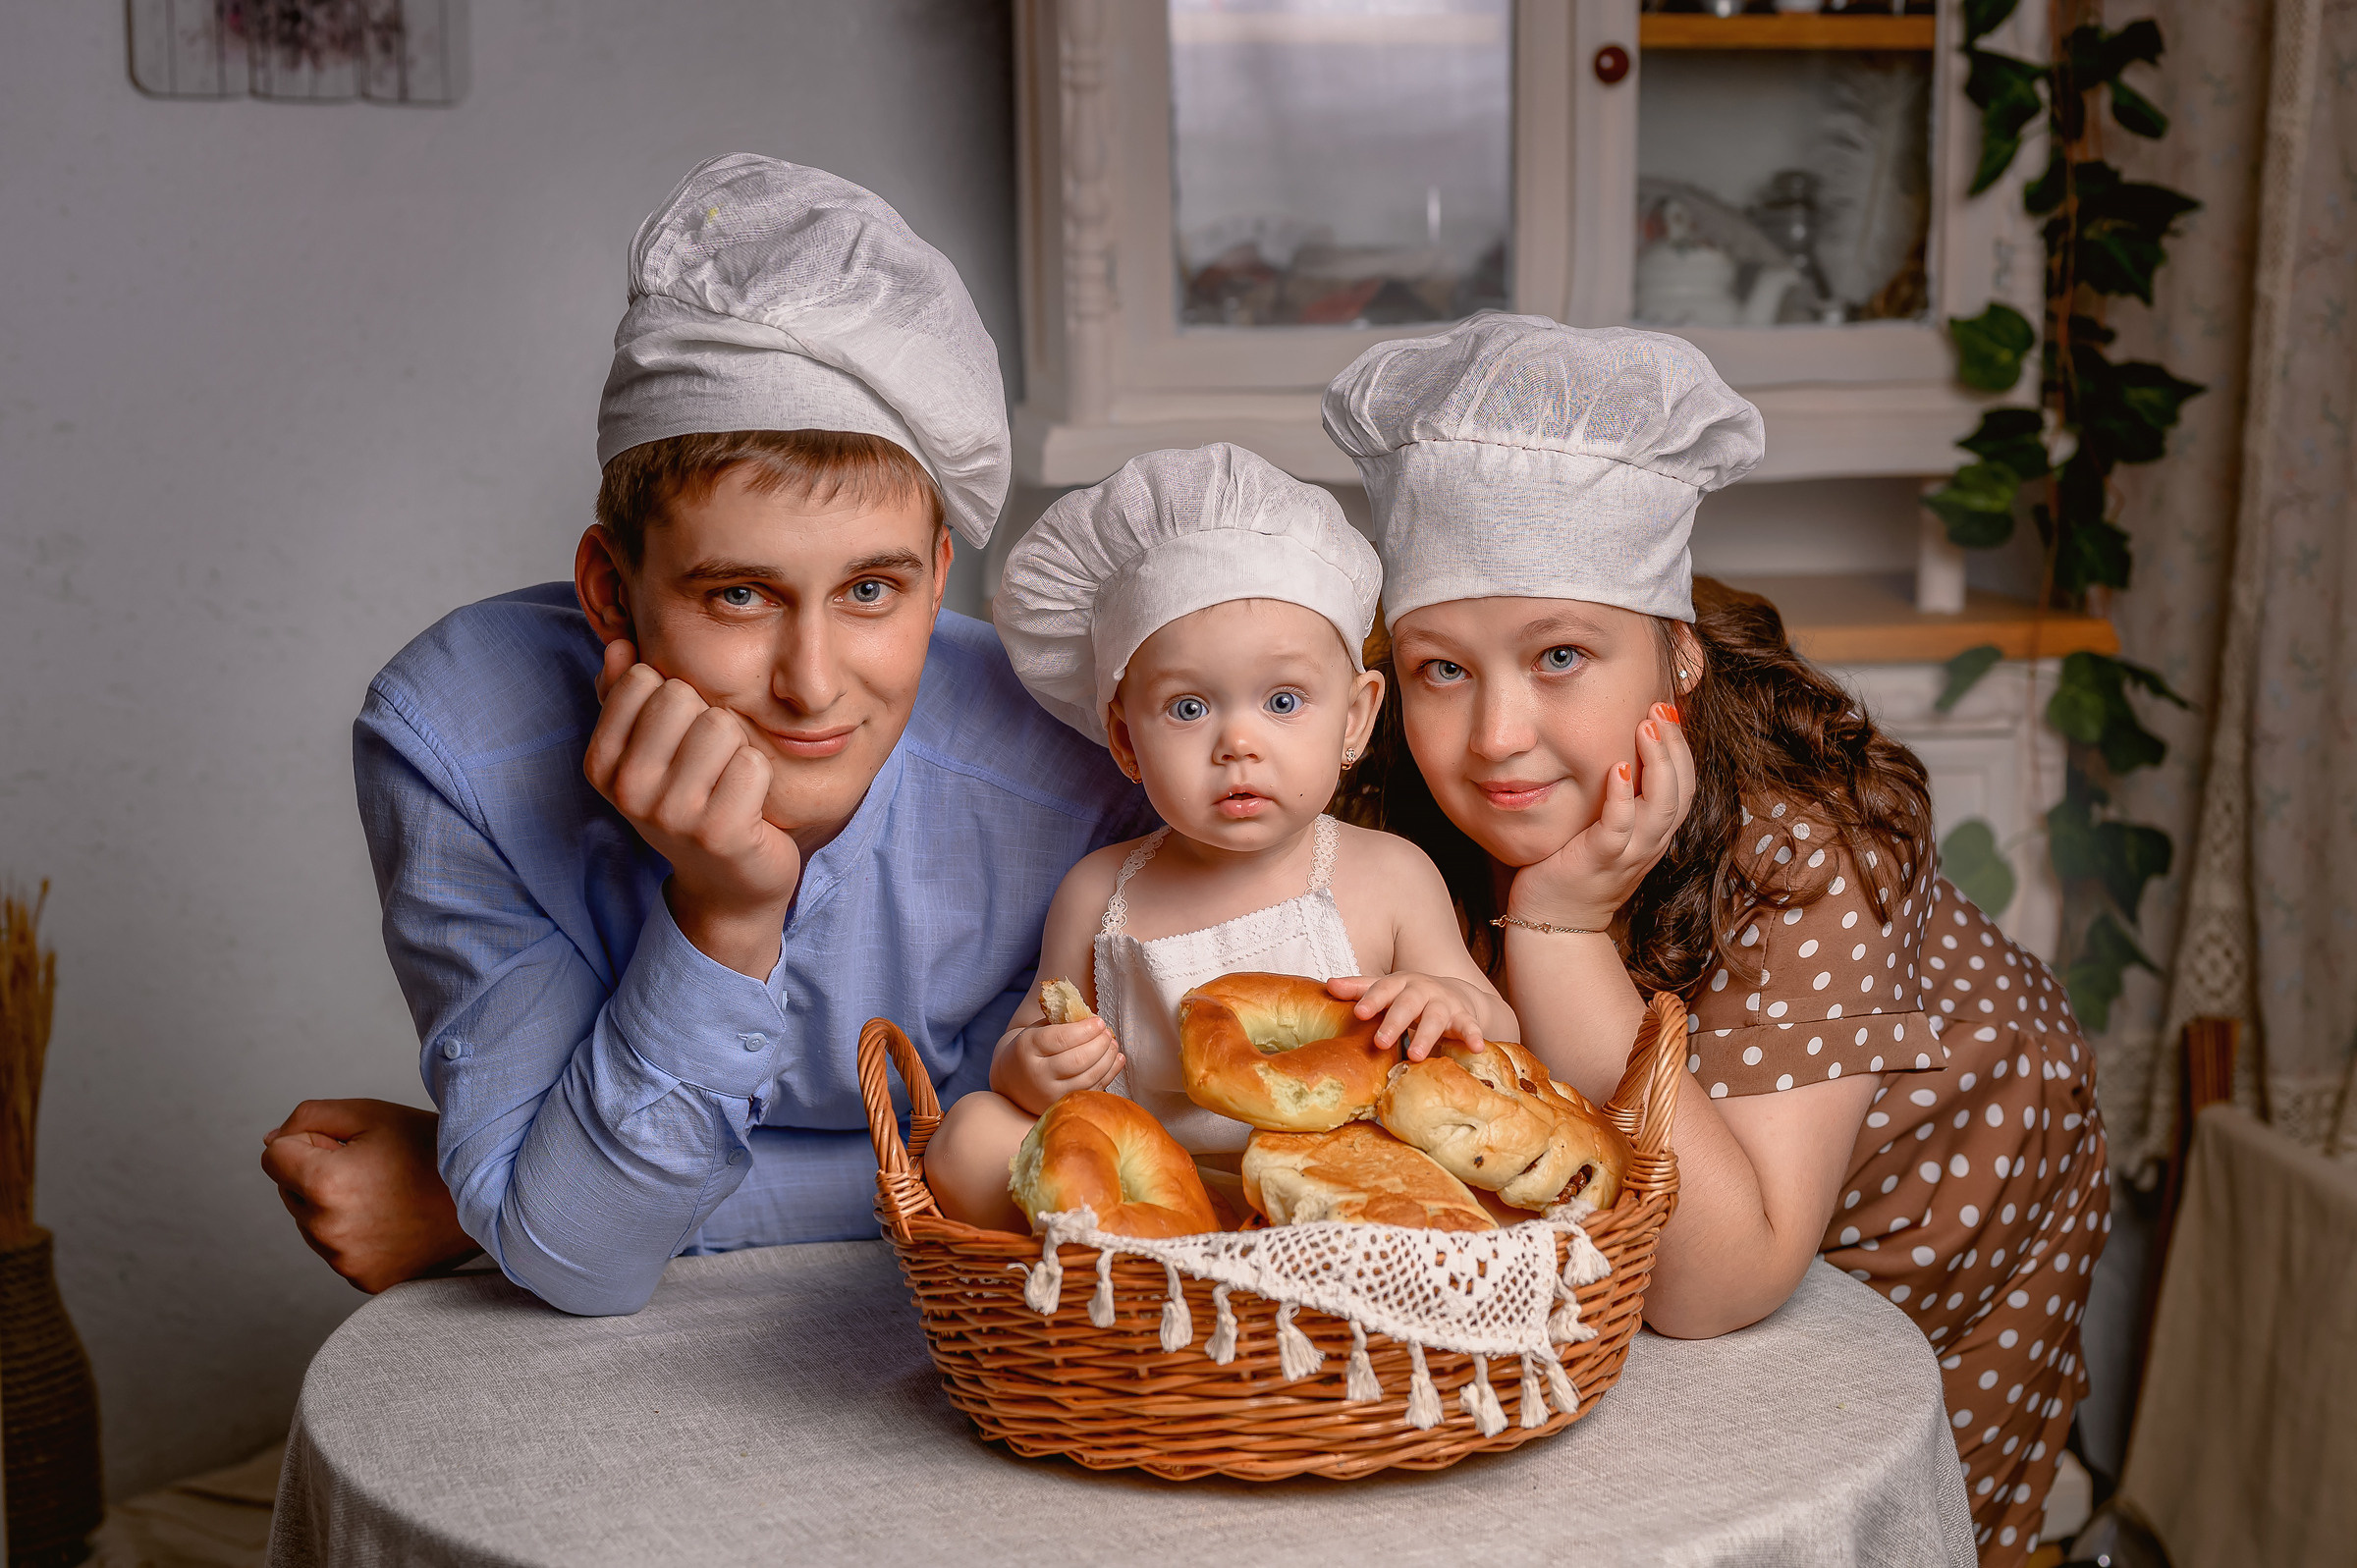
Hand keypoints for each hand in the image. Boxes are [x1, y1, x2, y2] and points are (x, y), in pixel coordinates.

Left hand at [260, 1099, 477, 1293]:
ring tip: (384, 1194)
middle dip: (317, 1174)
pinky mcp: (361, 1280)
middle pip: (290, 1190)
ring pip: (310, 1221)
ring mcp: (344, 1261)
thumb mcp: (371, 1113)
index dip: (310, 1141)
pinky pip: (334, 1249)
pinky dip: (352, 1233)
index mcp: (325, 1183)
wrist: (486, 1196)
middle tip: (374, 1169)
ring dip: (332, 1205)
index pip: (274, 1156)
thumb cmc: (430, 1150)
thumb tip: (271, 1143)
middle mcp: (327, 1230)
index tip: (349, 1144)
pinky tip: (389, 1220)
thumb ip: (308, 1118)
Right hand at [583, 639, 802, 976]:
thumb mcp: (649, 752)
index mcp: (602, 763)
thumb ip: (627, 696)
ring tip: (726, 785)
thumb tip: (620, 644)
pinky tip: (748, 806)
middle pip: (683, 695)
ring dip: (737, 749)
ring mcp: (671, 815)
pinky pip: (753, 762)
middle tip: (707, 766)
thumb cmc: (691, 804)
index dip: (676, 702)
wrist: (728, 884)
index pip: (644, 679)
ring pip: (721, 724)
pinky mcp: (719, 833)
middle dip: (707, 720)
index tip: (677, 742)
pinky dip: (760, 777)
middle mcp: (627, 790)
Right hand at [990, 1017, 1125, 1116]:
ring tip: (1112, 1044)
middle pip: (1078, 1060)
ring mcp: (1050, 1093)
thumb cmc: (1031, 1050)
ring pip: (1088, 1077)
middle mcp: (1038, 1074)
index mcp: (1027, 1048)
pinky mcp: (1062, 1104)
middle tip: (1107, 1033)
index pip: (1061, 1039)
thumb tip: (1093, 1016)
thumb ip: (1061, 1021)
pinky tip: (1116, 1059)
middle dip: (1099, 1044)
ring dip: (1107, 1058)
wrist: (1013, 1082)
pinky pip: (1092, 1090)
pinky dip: (1109, 1074)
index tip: (1099, 1022)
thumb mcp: (1037, 1030)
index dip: (1085, 1030)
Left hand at [1327, 972, 1490, 1059]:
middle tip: (1380, 1042)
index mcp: (1399, 984)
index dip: (1371, 1000)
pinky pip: (1470, 1026)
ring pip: (1435, 1017)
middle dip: (1394, 1022)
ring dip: (1426, 1036)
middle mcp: (1421, 990)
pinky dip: (1474, 1035)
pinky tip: (1476, 1047)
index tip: (1358, 1013)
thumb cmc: (1410, 996)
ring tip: (1415, 1056)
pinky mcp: (1464, 1017)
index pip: (1382, 989)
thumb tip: (1328, 985)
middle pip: (1407, 1004)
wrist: (1455, 994)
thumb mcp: (1387, 990)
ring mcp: (1444, 1003)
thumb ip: (1359, 989)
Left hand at [1509, 703, 1694, 931]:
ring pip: (1661, 807)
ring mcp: (1628, 854)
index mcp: (1654, 833)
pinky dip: (1622, 797)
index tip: (1670, 710)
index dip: (1683, 747)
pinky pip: (1619, 828)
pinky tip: (1616, 767)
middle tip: (1661, 707)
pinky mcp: (1599, 861)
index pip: (1685, 785)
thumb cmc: (1574, 868)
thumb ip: (1620, 799)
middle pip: (1681, 790)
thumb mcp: (1607, 830)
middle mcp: (1650, 843)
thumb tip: (1619, 752)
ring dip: (1657, 763)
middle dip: (1675, 745)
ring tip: (1647, 726)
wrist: (1554, 921)